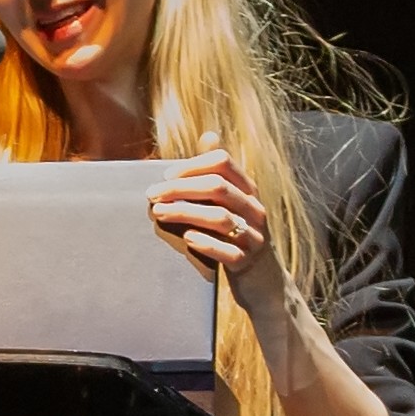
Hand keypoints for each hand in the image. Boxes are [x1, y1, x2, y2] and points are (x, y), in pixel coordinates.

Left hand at [147, 132, 277, 301]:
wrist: (262, 281)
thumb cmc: (237, 236)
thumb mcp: (231, 203)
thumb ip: (216, 173)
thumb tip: (208, 134)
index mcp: (247, 190)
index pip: (223, 163)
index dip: (192, 165)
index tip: (166, 175)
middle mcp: (254, 209)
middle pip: (218, 187)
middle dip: (181, 188)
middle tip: (152, 194)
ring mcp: (253, 236)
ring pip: (221, 218)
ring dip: (185, 212)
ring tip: (158, 213)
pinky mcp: (247, 262)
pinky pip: (227, 251)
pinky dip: (205, 243)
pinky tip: (186, 238)